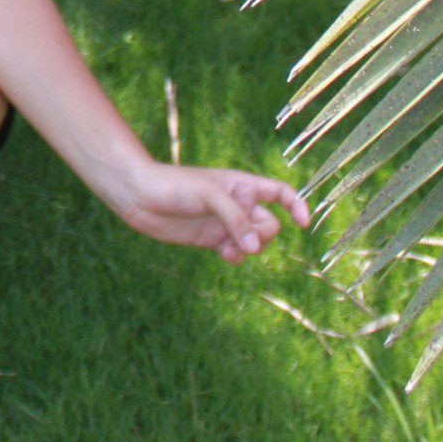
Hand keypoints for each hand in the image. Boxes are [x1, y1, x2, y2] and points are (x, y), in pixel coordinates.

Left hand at [104, 161, 311, 264]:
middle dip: (262, 235)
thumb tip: (254, 248)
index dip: (296, 205)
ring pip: (254, 242)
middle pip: (269, 224)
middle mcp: (237, 204)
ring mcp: (224, 223)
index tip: (303, 224)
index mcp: (242, 184)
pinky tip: (224, 254)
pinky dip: (236, 256)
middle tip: (245, 237)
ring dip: (249, 249)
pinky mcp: (211, 239)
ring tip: (230, 248)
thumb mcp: (209, 196)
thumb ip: (235, 220)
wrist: (140, 196)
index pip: (279, 193)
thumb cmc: (175, 185)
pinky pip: (236, 253)